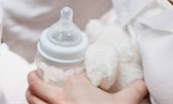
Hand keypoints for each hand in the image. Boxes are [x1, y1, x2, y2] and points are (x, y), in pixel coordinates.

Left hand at [26, 71, 147, 103]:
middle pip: (35, 85)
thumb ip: (133, 90)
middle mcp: (59, 96)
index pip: (57, 74)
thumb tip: (144, 83)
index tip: (47, 72)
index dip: (49, 72)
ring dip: (29, 96)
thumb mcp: (124, 103)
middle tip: (33, 78)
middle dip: (32, 81)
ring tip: (31, 93)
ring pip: (31, 100)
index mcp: (75, 85)